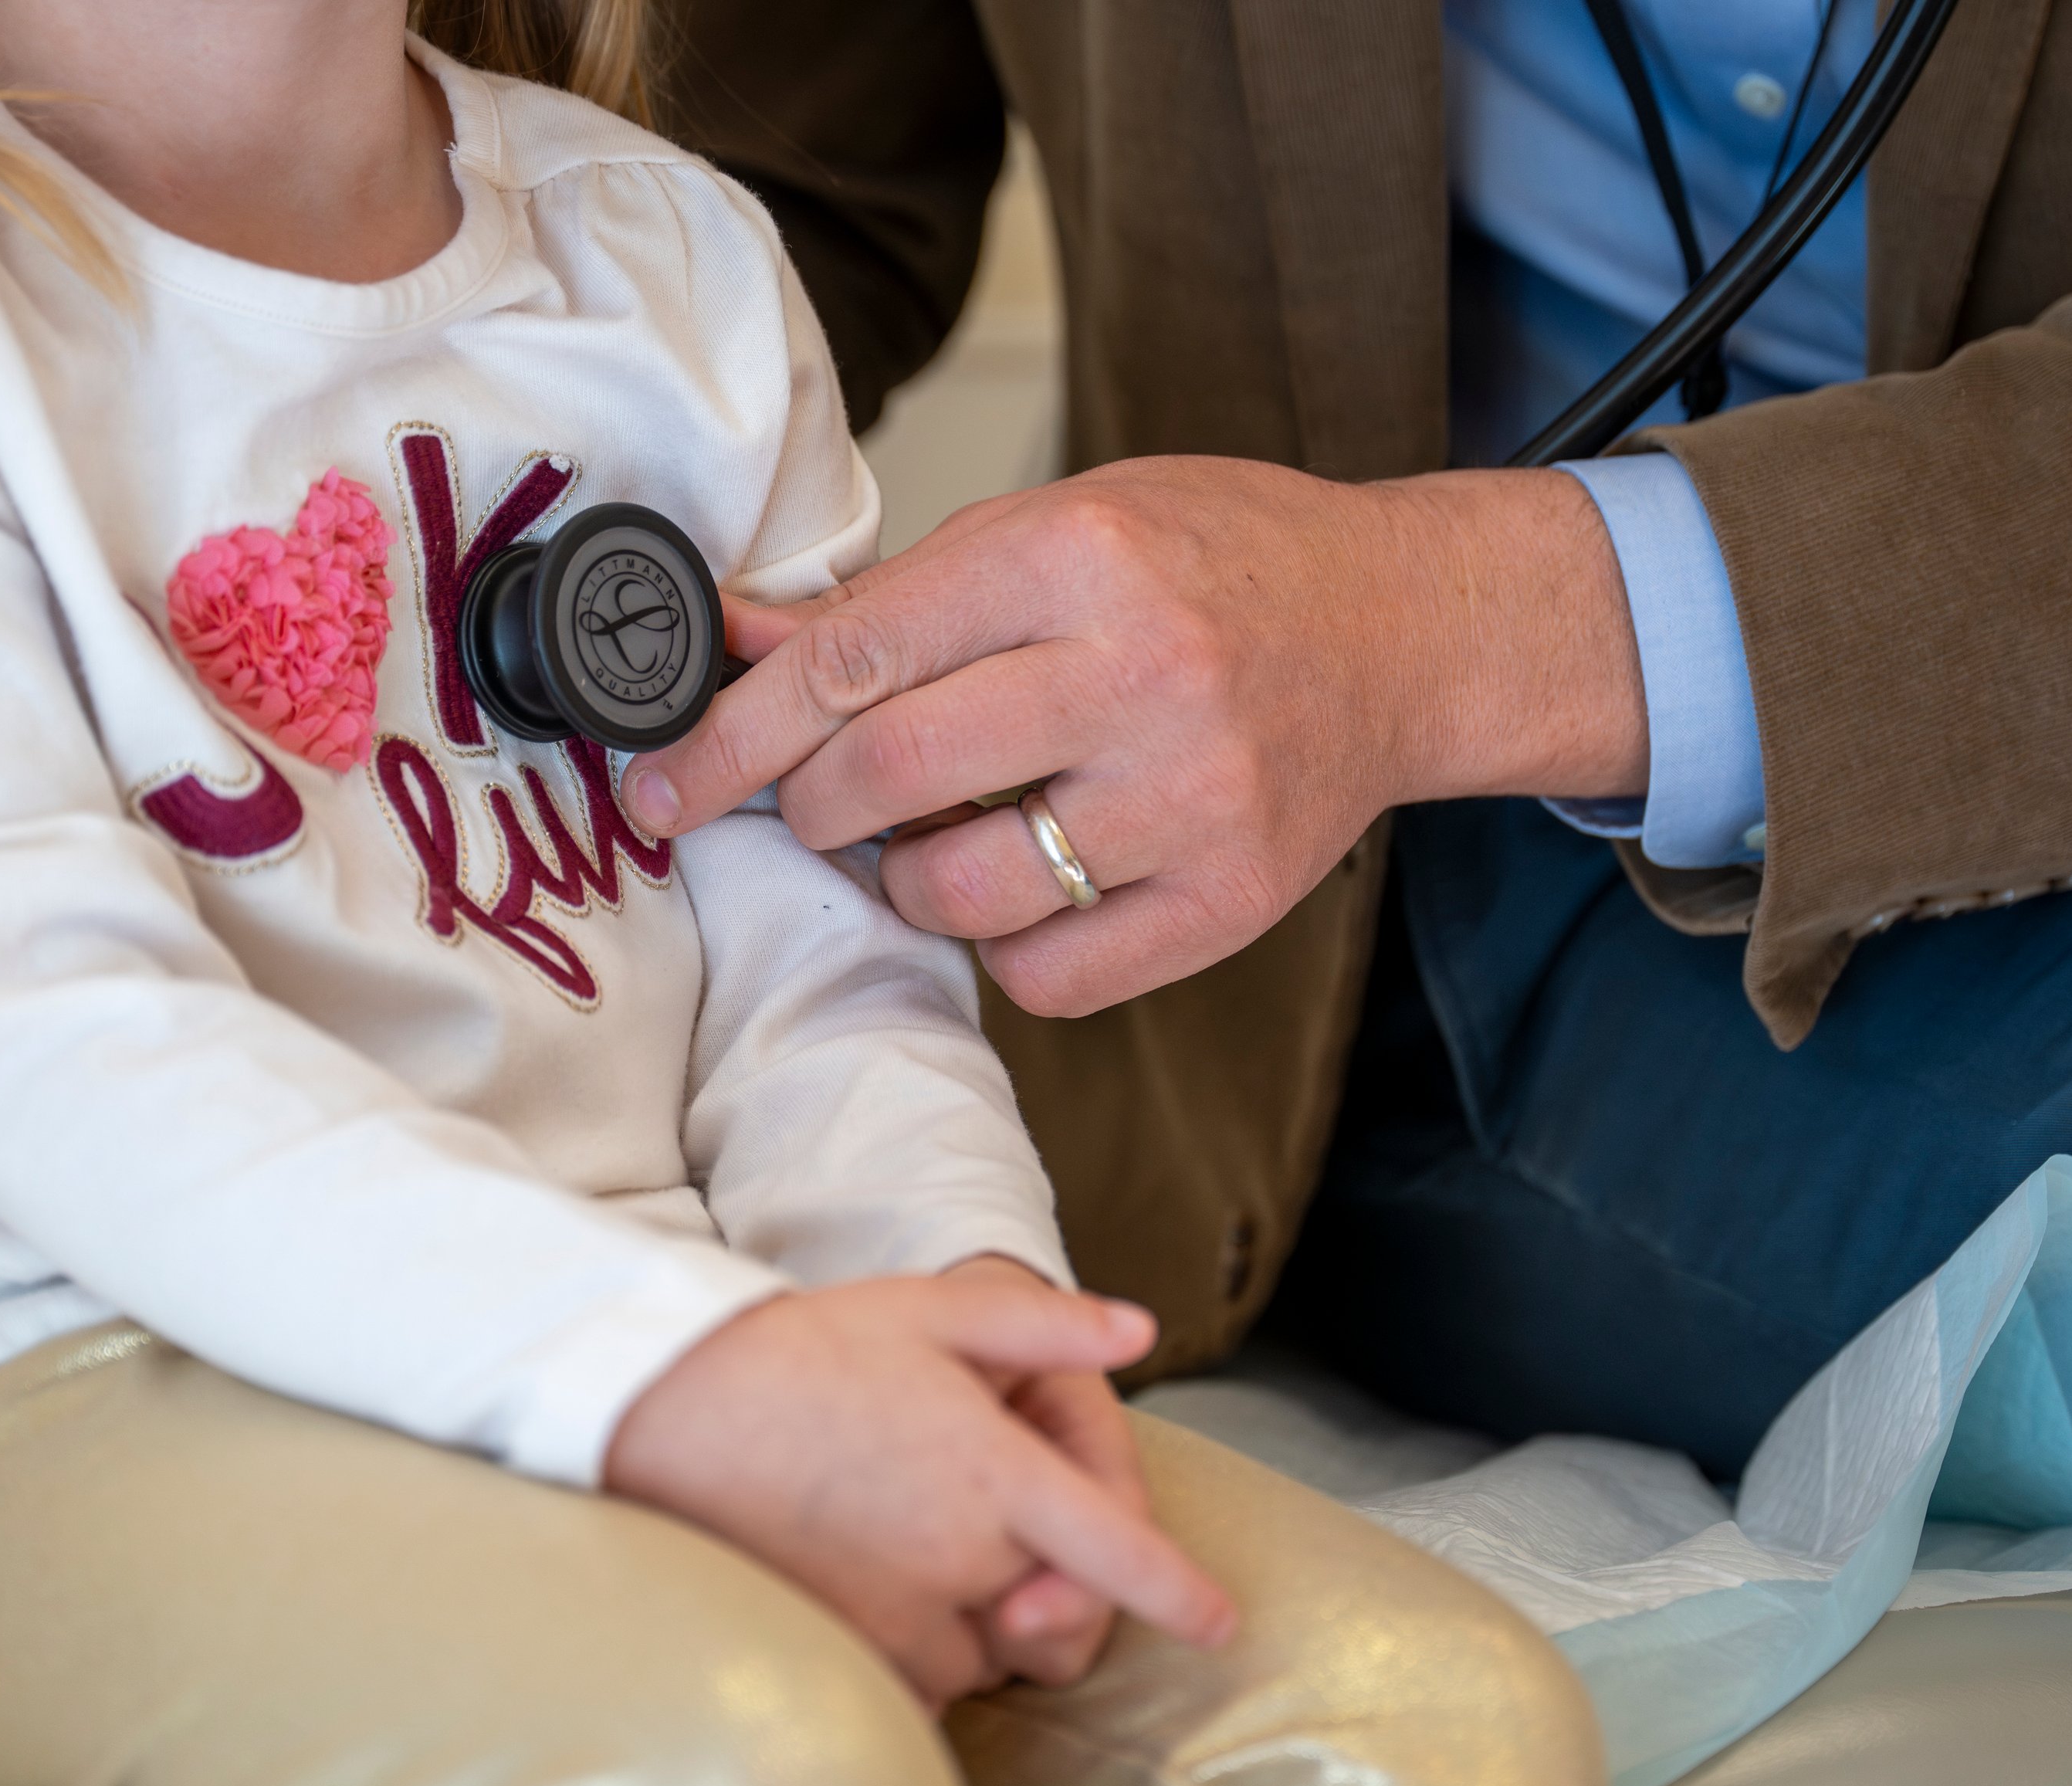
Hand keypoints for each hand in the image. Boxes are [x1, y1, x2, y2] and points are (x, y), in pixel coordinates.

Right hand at [604, 1268, 1235, 1709]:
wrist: (668, 1402)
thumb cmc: (804, 1348)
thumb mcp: (929, 1310)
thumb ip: (1042, 1325)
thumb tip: (1139, 1329)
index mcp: (994, 1472)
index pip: (1119, 1553)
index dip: (1178, 1596)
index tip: (1218, 1623)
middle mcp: (960, 1555)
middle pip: (1051, 1611)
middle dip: (1037, 1582)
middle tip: (964, 1513)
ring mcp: (899, 1613)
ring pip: (982, 1656)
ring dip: (972, 1621)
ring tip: (900, 1534)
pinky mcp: (844, 1650)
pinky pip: (915, 1687)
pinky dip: (914, 1658)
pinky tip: (869, 1587)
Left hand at [621, 457, 1647, 1017]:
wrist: (1404, 633)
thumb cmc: (1222, 564)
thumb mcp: (1063, 526)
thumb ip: (904, 594)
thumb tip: (737, 646)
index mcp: (1082, 554)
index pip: (852, 658)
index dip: (734, 733)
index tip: (667, 781)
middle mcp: (1139, 674)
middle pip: (886, 774)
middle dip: (806, 808)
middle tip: (804, 807)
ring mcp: (1191, 798)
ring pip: (958, 891)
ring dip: (904, 882)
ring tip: (932, 839)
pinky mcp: (1229, 898)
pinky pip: (1047, 973)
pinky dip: (1003, 945)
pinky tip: (1024, 884)